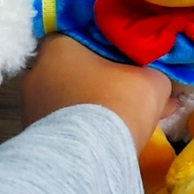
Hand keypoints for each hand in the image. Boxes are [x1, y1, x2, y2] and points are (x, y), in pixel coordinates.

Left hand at [21, 35, 175, 152]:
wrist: (90, 158)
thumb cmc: (118, 103)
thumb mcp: (152, 80)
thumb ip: (156, 73)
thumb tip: (160, 79)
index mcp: (59, 46)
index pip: (86, 34)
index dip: (112, 44)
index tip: (131, 55)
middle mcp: (37, 72)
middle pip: (79, 67)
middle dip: (106, 77)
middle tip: (133, 86)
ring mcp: (32, 107)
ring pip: (75, 97)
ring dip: (99, 103)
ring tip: (131, 114)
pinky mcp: (38, 137)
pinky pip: (70, 122)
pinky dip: (90, 124)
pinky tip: (116, 133)